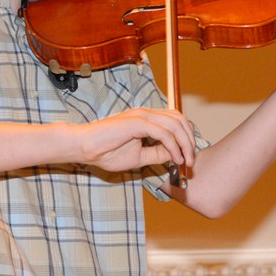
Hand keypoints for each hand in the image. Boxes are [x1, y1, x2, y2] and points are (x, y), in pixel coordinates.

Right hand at [76, 107, 195, 172]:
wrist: (84, 148)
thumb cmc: (105, 152)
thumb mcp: (139, 157)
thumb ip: (156, 154)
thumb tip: (175, 155)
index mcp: (146, 119)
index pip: (176, 121)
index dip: (187, 138)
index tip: (188, 158)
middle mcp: (146, 114)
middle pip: (180, 120)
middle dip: (190, 140)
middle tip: (191, 161)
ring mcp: (142, 116)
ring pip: (175, 124)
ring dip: (185, 144)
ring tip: (186, 161)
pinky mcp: (137, 122)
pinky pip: (163, 133)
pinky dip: (173, 146)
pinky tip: (175, 158)